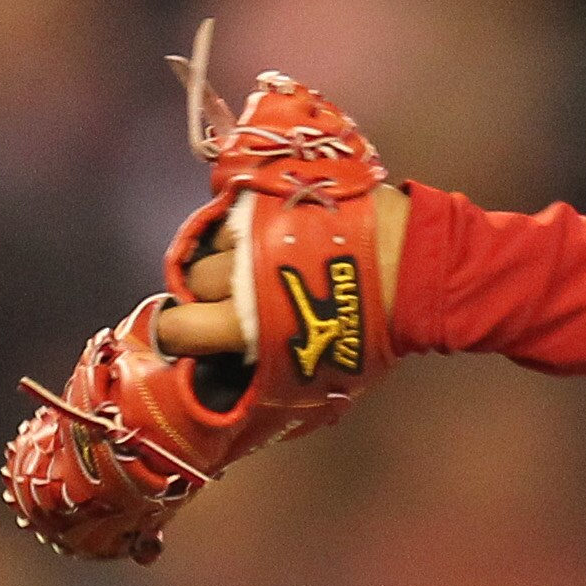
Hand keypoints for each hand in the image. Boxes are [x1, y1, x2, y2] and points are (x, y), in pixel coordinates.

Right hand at [149, 183, 411, 358]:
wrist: (408, 265)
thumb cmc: (369, 334)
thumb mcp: (318, 379)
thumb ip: (269, 378)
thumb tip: (237, 386)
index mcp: (247, 326)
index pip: (178, 329)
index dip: (177, 334)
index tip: (185, 335)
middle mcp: (239, 276)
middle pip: (193, 282)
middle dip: (207, 293)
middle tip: (234, 300)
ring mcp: (250, 231)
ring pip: (212, 245)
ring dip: (227, 256)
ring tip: (256, 265)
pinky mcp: (264, 199)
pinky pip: (233, 214)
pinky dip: (240, 227)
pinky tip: (266, 238)